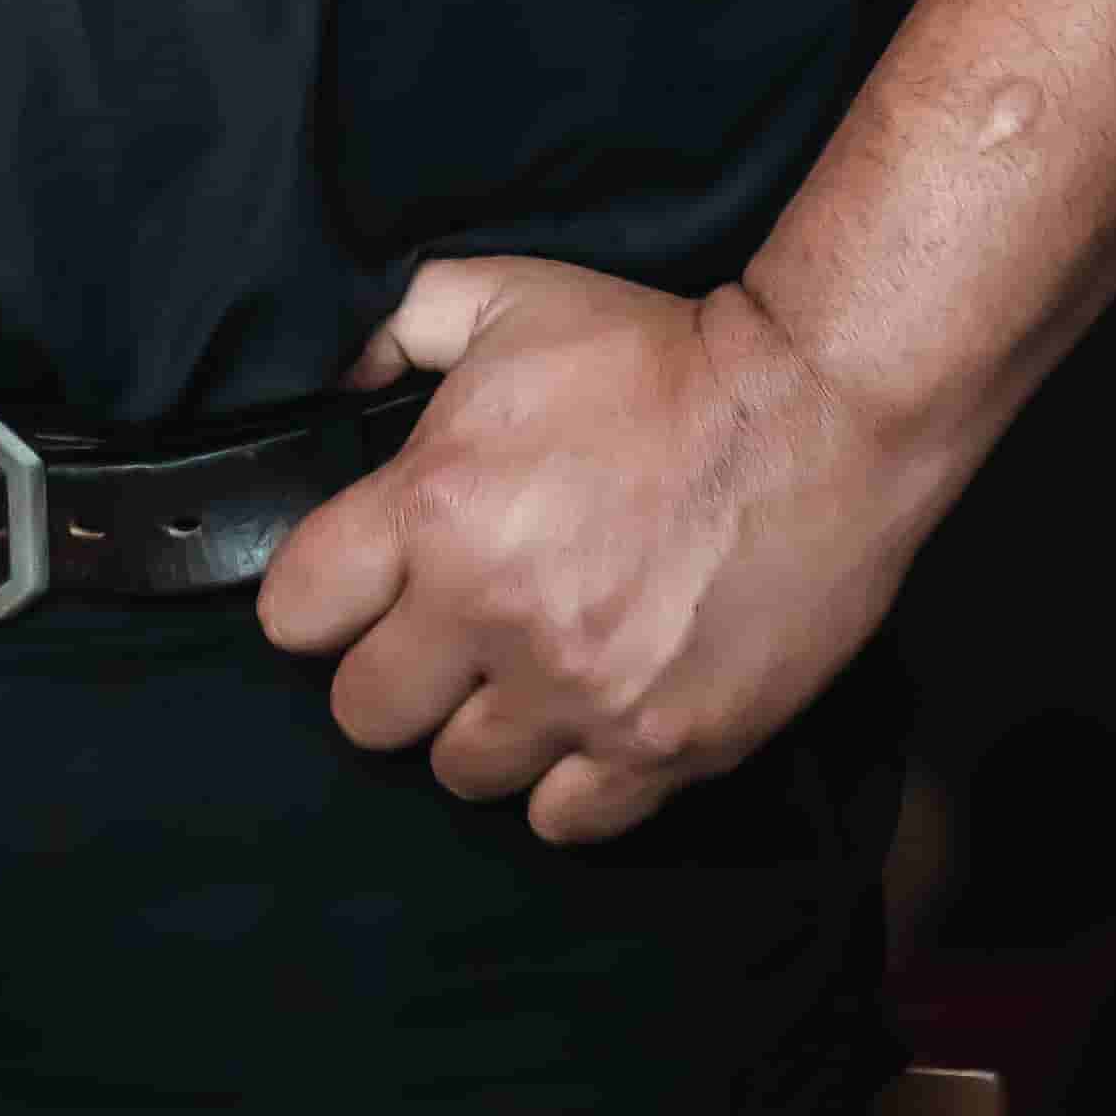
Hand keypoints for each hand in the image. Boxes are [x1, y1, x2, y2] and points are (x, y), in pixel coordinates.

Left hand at [253, 252, 938, 848]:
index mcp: (437, 507)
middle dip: (392, 671)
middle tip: (443, 631)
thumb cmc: (661, 353)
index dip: (319, 596)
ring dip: (479, 727)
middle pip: (365, 715)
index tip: (355, 586)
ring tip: (523, 671)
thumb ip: (402, 327)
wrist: (820, 412)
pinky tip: (585, 719)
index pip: (295, 612)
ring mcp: (580, 696)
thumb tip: (338, 379)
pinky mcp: (662, 749)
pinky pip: (563, 819)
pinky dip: (565, 779)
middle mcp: (494, 616)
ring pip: (459, 774)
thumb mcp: (511, 296)